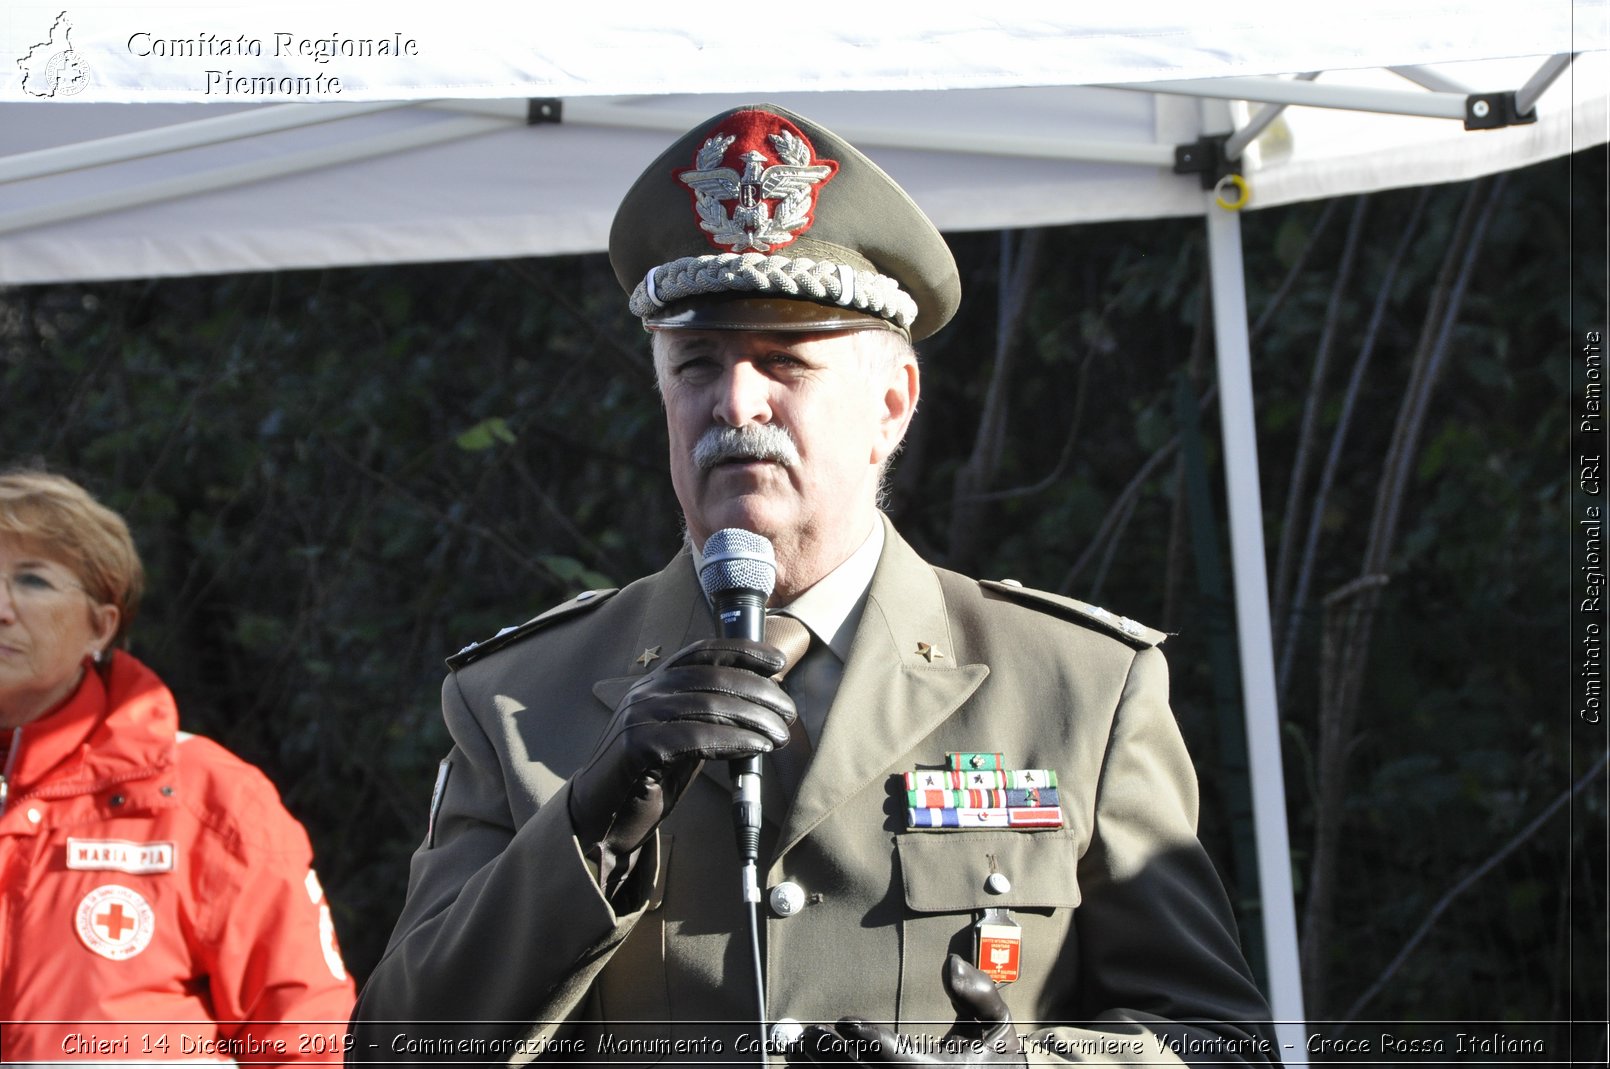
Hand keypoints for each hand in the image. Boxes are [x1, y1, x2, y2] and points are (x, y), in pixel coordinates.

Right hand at [569, 637, 794, 869]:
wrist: (602, 817)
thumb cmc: (650, 776)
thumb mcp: (683, 737)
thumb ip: (710, 717)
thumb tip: (763, 705)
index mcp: (656, 683)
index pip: (703, 652)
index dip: (743, 650)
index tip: (778, 662)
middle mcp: (645, 692)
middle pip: (713, 676)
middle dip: (759, 691)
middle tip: (788, 713)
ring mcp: (638, 716)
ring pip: (708, 704)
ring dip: (753, 718)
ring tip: (780, 735)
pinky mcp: (637, 746)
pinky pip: (694, 737)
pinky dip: (732, 740)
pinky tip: (755, 748)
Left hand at [791, 955, 1025, 1066]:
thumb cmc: (997, 1063)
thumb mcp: (998, 1028)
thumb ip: (980, 995)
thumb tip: (952, 964)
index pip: (899, 1060)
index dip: (871, 1042)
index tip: (846, 1023)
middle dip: (834, 1057)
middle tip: (810, 1033)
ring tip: (801, 1047)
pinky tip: (810, 1065)